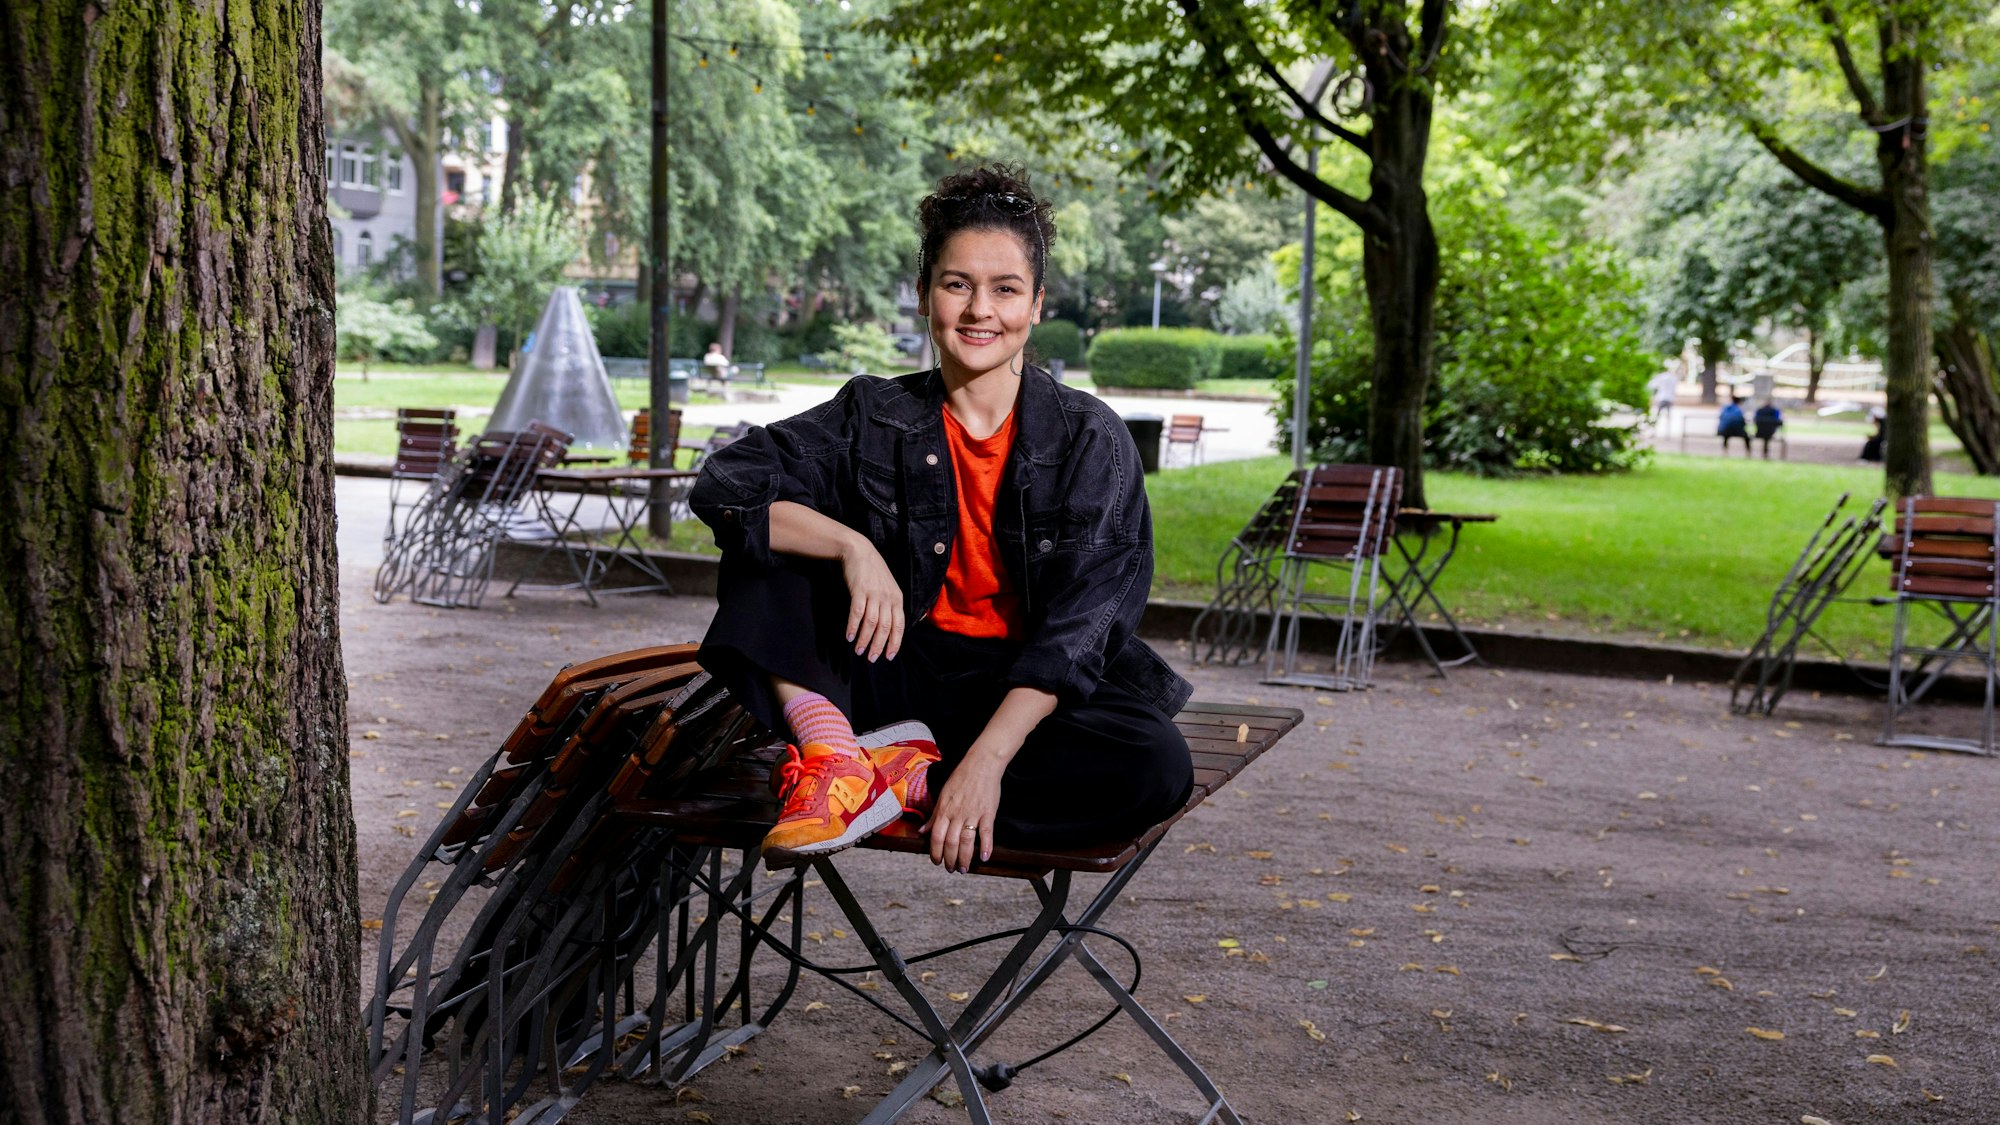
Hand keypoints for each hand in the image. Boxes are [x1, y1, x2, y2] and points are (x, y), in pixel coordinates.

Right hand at [840, 535, 904, 661]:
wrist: (859, 551)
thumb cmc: (873, 573)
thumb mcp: (889, 588)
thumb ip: (891, 606)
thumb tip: (891, 628)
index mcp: (897, 599)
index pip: (899, 626)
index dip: (894, 643)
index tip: (888, 657)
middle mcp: (888, 597)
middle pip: (885, 627)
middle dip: (879, 645)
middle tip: (872, 658)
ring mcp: (874, 593)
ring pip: (871, 623)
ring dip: (865, 639)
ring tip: (858, 651)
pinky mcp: (859, 590)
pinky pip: (857, 613)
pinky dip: (853, 626)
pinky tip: (849, 636)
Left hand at [923, 752, 1001, 871]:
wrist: (981, 764)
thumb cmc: (961, 779)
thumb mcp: (943, 795)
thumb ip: (934, 816)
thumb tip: (922, 831)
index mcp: (944, 810)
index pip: (936, 837)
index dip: (935, 852)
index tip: (936, 862)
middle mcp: (957, 814)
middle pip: (951, 842)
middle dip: (950, 859)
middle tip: (951, 869)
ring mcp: (973, 814)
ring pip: (966, 841)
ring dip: (965, 858)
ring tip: (964, 869)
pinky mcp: (988, 812)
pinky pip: (987, 832)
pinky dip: (986, 846)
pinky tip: (985, 857)